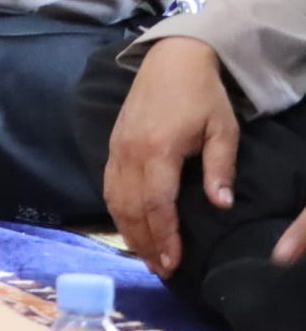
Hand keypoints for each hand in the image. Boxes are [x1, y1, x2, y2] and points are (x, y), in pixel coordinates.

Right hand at [104, 37, 239, 277]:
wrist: (171, 60)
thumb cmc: (203, 96)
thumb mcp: (223, 129)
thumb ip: (221, 168)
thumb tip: (221, 205)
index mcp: (158, 150)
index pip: (157, 205)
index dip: (165, 237)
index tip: (174, 263)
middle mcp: (130, 153)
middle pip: (131, 209)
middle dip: (145, 243)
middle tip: (161, 270)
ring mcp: (116, 149)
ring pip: (114, 201)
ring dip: (128, 232)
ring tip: (145, 256)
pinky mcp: (112, 146)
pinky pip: (108, 187)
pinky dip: (117, 212)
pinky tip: (130, 226)